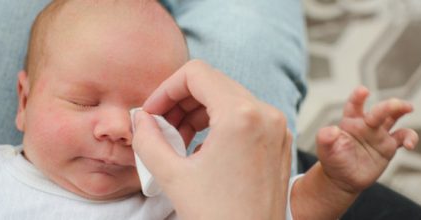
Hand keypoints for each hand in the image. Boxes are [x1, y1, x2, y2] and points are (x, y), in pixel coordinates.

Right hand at [132, 60, 292, 219]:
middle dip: (180, 101)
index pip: (196, 73)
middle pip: (213, 83)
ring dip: (198, 112)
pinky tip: (202, 148)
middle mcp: (265, 114)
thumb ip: (148, 139)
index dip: (166, 88)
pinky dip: (219, 123)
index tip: (152, 112)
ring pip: (229, 98)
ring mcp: (276, 128)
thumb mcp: (172, 176)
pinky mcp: (279, 141)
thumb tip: (141, 118)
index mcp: (241, 116)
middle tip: (161, 127)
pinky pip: (245, 116)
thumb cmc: (218, 218)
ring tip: (179, 140)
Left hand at [316, 86, 417, 192]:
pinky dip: (410, 138)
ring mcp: (378, 134)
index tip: (363, 91)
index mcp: (350, 121)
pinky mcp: (389, 146)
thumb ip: (325, 138)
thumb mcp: (325, 150)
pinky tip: (410, 145)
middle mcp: (366, 124)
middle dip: (388, 105)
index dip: (358, 97)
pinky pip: (403, 137)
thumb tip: (331, 130)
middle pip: (379, 110)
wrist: (342, 178)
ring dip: (401, 110)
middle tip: (396, 104)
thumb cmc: (333, 160)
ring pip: (393, 117)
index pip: (354, 106)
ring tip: (408, 108)